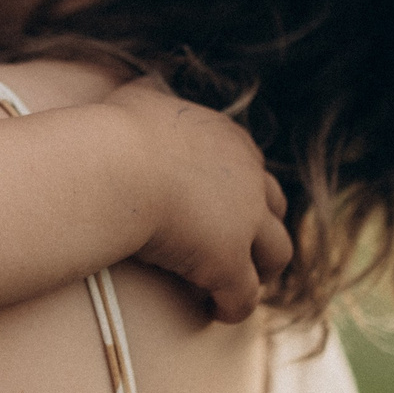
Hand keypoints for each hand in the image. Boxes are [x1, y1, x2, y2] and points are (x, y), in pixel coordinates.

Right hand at [104, 78, 291, 320]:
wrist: (116, 167)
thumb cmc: (117, 132)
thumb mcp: (139, 97)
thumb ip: (153, 91)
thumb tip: (150, 81)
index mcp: (231, 142)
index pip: (251, 167)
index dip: (241, 191)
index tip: (220, 208)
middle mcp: (249, 180)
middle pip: (274, 208)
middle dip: (262, 228)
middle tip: (240, 248)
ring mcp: (245, 223)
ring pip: (277, 253)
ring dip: (262, 270)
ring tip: (236, 285)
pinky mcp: (229, 263)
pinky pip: (243, 295)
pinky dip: (233, 305)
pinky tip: (214, 312)